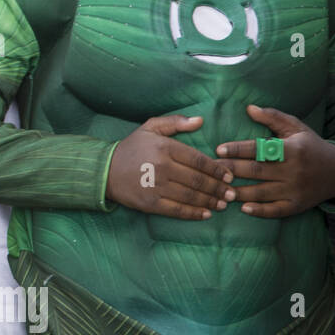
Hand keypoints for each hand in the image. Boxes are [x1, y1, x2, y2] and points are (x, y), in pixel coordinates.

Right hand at [106, 115, 233, 218]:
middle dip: (218, 188)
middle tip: (232, 194)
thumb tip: (200, 120)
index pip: (198, 160)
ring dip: (210, 201)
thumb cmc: (131, 148)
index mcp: (164, 148)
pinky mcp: (149, 203)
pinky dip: (193, 213)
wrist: (103, 170)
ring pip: (190, 196)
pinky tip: (205, 214)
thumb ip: (175, 122)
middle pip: (198, 180)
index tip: (229, 176)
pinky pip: (176, 210)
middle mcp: (161, 167)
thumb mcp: (150, 128)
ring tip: (222, 204)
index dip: (217, 169)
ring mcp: (155, 187)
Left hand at [214, 105, 334, 216]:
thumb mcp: (296, 128)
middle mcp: (293, 170)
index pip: (259, 149)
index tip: (218, 150)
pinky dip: (259, 210)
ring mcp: (295, 189)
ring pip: (262, 192)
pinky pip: (276, 210)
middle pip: (256, 171)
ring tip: (217, 190)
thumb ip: (272, 118)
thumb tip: (248, 108)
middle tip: (208, 170)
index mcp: (292, 150)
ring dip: (238, 192)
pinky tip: (242, 208)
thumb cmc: (311, 146)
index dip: (238, 149)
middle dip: (230, 170)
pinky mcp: (297, 205)